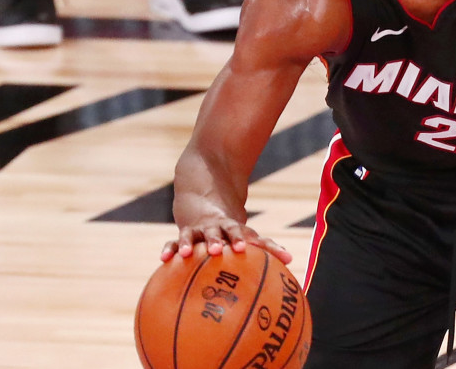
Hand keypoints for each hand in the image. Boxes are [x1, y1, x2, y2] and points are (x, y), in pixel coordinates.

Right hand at [160, 220, 292, 264]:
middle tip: (226, 249)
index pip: (248, 235)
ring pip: (196, 234)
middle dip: (224, 240)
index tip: (253, 250)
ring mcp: (200, 229)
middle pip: (223, 232)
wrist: (205, 195)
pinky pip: (175, 241)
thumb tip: (292, 260)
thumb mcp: (246, 234)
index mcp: (236, 229)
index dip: (253, 243)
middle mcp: (218, 227)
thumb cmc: (230, 227)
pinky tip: (164, 259)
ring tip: (188, 253)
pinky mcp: (185, 231)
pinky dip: (170, 249)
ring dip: (192, 243)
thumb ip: (267, 248)